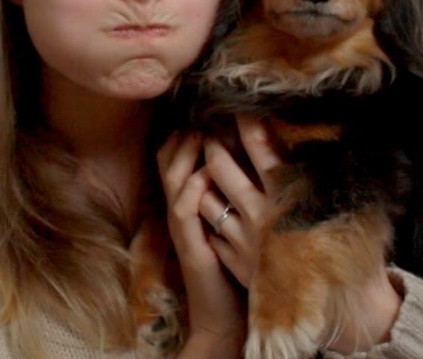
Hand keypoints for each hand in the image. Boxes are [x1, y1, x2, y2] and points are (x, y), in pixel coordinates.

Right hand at [157, 131, 245, 356]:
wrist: (222, 311)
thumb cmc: (235, 262)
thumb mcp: (233, 217)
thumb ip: (234, 188)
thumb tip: (254, 152)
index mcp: (189, 200)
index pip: (176, 156)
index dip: (187, 130)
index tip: (209, 110)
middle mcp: (180, 209)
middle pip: (167, 160)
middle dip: (185, 134)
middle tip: (203, 115)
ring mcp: (182, 226)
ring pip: (173, 179)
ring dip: (186, 154)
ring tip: (200, 134)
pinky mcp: (190, 244)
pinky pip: (183, 209)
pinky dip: (193, 188)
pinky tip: (206, 175)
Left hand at [205, 116, 404, 353]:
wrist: (346, 310)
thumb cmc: (354, 252)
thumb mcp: (350, 207)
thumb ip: (336, 173)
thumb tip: (340, 136)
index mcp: (289, 196)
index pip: (261, 149)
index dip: (247, 124)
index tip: (238, 106)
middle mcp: (261, 215)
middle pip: (222, 168)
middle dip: (212, 144)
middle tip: (210, 129)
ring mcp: (244, 242)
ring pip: (208, 199)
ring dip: (204, 179)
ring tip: (206, 165)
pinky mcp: (237, 264)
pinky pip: (211, 232)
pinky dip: (209, 217)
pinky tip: (212, 207)